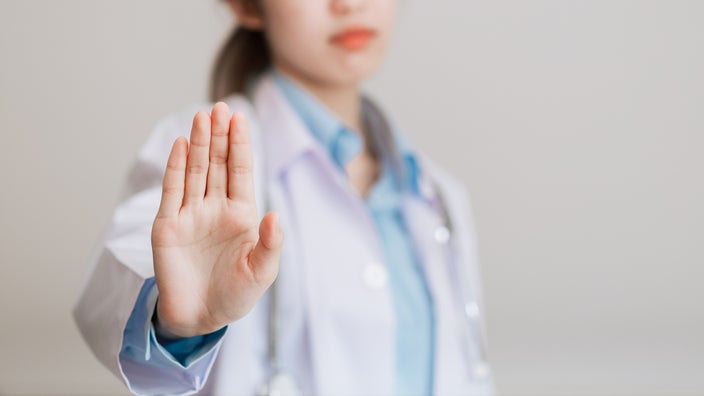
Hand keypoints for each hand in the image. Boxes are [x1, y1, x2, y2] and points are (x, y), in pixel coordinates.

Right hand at [150, 102, 282, 337]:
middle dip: (219, 136)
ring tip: (202, 116)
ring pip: (195, 171)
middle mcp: (216, 208)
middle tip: (220, 107)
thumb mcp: (261, 272)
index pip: (240, 171)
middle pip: (217, 164)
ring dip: (197, 144)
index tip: (240, 117)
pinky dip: (175, 167)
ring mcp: (190, 214)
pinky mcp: (167, 225)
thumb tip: (275, 215)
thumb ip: (270, 244)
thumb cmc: (236, 296)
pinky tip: (179, 144)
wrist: (201, 317)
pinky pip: (172, 191)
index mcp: (242, 215)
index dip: (240, 145)